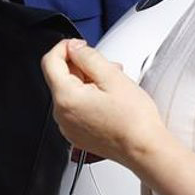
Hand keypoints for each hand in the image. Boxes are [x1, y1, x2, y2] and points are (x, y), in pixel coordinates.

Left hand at [41, 38, 168, 169]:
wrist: (144, 149)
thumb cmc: (134, 120)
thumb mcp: (112, 76)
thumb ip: (88, 56)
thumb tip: (74, 48)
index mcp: (66, 98)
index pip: (50, 61)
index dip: (64, 47)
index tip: (79, 45)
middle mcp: (61, 115)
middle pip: (59, 77)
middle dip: (80, 66)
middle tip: (105, 66)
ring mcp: (68, 127)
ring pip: (68, 92)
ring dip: (86, 81)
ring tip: (111, 83)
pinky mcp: (76, 135)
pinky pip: (74, 108)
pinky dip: (87, 98)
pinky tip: (107, 99)